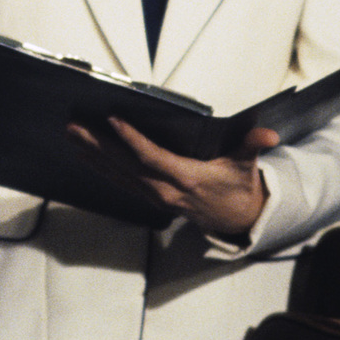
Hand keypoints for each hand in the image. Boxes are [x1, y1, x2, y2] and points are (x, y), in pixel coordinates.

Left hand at [67, 118, 274, 239]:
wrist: (237, 219)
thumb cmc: (239, 186)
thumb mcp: (247, 164)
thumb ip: (253, 145)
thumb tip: (268, 134)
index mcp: (186, 178)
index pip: (152, 158)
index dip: (131, 140)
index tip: (112, 120)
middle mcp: (165, 190)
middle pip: (125, 166)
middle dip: (98, 145)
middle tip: (74, 126)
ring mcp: (155, 196)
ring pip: (118, 174)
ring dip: (92, 155)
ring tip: (71, 136)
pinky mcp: (150, 198)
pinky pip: (121, 182)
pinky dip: (101, 168)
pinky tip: (85, 155)